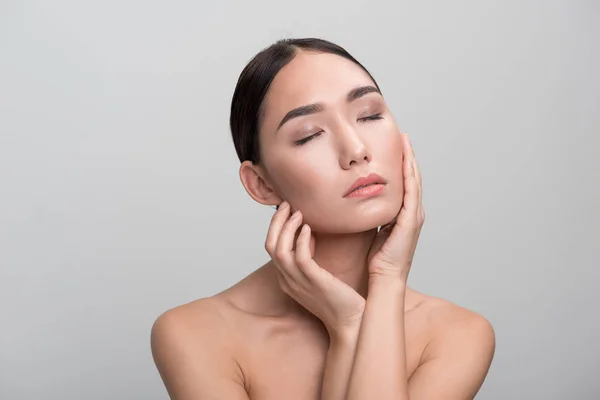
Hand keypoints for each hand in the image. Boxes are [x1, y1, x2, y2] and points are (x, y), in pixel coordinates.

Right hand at [265, 201, 365, 333]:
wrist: (353, 321)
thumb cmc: (340, 298)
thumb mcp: (319, 274)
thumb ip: (311, 255)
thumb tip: (310, 231)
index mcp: (287, 278)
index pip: (272, 248)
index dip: (277, 227)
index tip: (288, 210)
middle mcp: (288, 280)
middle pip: (270, 245)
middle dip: (276, 222)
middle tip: (287, 204)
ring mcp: (298, 282)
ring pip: (279, 249)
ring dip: (287, 227)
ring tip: (297, 212)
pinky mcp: (313, 281)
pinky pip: (299, 256)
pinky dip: (301, 239)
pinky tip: (309, 228)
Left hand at [367, 133, 424, 281]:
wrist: (384, 278)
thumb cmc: (376, 259)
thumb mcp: (373, 230)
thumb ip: (372, 215)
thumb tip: (359, 202)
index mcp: (404, 215)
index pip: (404, 184)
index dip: (402, 165)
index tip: (396, 147)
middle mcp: (413, 213)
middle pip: (412, 178)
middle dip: (408, 157)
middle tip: (404, 137)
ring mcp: (414, 216)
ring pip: (414, 181)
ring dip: (410, 160)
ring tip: (406, 142)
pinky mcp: (410, 220)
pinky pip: (410, 192)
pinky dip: (409, 174)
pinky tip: (406, 160)